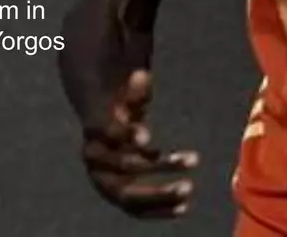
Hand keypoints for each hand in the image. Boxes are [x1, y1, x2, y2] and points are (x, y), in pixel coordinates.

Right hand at [81, 70, 199, 218]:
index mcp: (94, 132)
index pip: (107, 133)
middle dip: (155, 168)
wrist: (103, 132)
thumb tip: (142, 76)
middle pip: (123, 169)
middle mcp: (95, 161)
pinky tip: (184, 208)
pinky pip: (137, 209)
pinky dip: (158, 210)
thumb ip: (135, 90)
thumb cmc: (118, 108)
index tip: (150, 138)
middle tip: (192, 159)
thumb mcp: (126, 96)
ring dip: (159, 194)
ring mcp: (104, 182)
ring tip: (189, 188)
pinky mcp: (118, 195)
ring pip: (130, 196)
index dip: (126, 135)